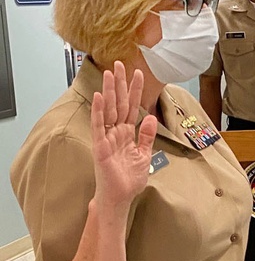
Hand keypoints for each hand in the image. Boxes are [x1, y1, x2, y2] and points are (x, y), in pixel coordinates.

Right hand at [90, 61, 157, 208]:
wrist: (120, 197)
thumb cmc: (128, 179)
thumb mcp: (143, 154)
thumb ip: (146, 136)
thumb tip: (149, 117)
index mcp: (127, 133)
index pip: (132, 107)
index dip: (135, 91)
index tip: (138, 74)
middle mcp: (116, 132)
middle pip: (119, 103)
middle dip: (120, 84)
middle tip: (120, 63)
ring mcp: (107, 137)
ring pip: (108, 110)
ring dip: (109, 91)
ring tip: (109, 73)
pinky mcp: (100, 146)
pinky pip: (99, 126)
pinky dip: (99, 111)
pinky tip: (99, 97)